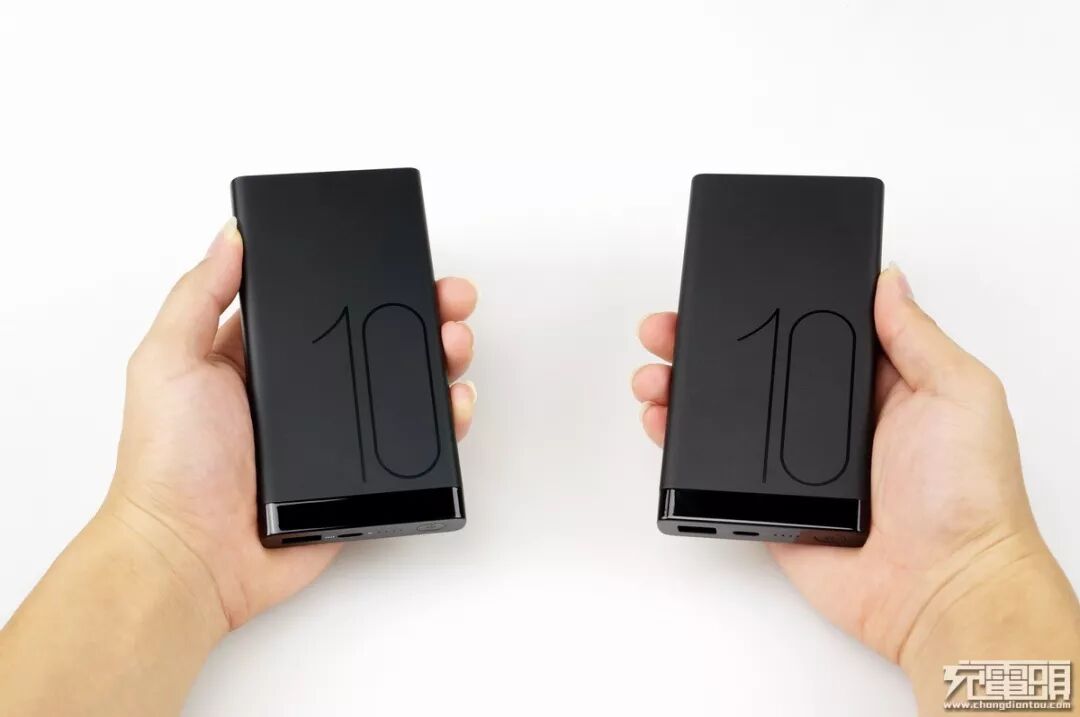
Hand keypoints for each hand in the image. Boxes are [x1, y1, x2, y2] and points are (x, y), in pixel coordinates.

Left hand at [103, 219, 478, 632]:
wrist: (194, 557)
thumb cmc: (169, 465)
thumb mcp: (168, 361)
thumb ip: (199, 295)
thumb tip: (231, 234)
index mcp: (260, 359)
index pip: (325, 306)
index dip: (364, 280)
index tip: (398, 258)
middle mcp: (303, 395)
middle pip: (377, 340)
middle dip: (421, 312)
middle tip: (449, 298)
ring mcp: (335, 437)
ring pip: (403, 388)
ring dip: (440, 358)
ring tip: (455, 343)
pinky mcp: (359, 480)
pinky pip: (413, 447)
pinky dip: (444, 423)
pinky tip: (455, 403)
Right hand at [633, 266, 1077, 701]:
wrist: (940, 588)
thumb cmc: (967, 497)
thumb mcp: (960, 393)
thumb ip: (918, 336)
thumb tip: (888, 279)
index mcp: (876, 386)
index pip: (808, 332)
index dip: (766, 308)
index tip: (727, 287)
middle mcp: (831, 423)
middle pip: (755, 369)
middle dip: (705, 344)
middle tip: (669, 327)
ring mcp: (797, 466)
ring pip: (728, 418)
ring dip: (684, 391)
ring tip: (653, 373)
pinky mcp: (772, 506)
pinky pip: (718, 473)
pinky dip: (683, 449)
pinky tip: (662, 423)